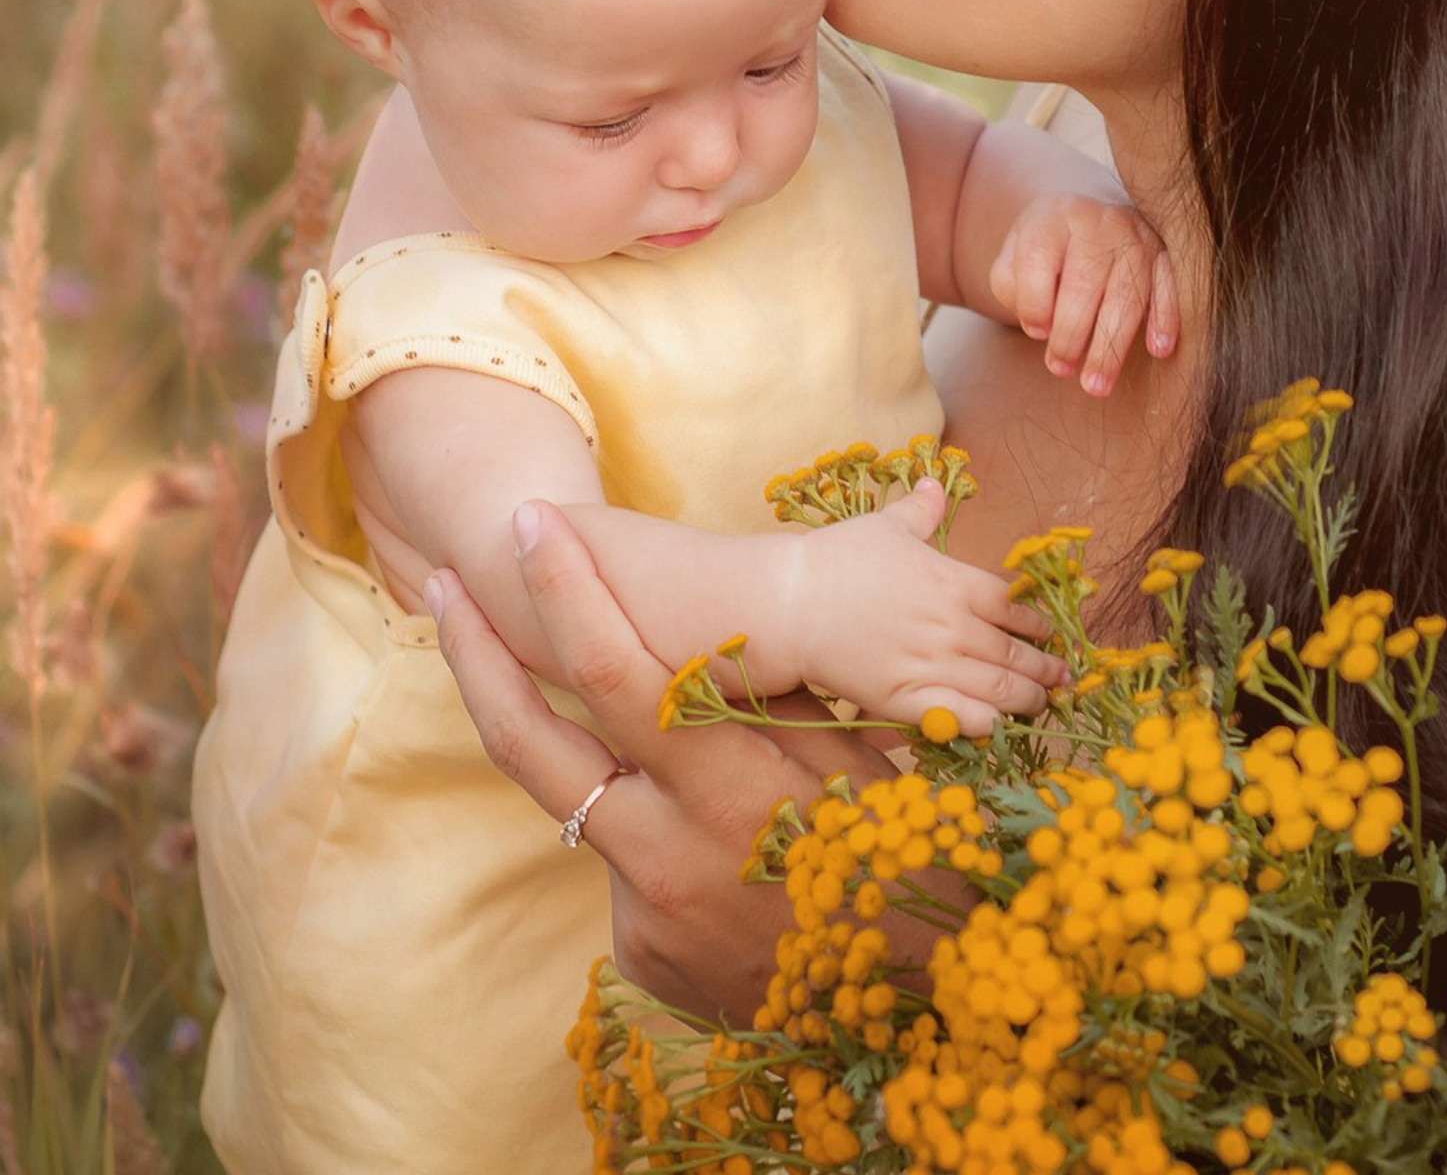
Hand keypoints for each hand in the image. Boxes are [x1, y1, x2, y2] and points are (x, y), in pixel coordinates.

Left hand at [429, 501, 908, 1023]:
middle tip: (441, 582)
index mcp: (729, 788)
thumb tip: (712, 623)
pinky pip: (625, 861)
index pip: (617, 671)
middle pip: (532, 741)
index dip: (565, 591)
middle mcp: (668, 853)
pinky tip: (698, 818)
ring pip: (562, 795)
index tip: (531, 523)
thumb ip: (778, 695)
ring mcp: (645, 912)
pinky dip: (648, 819)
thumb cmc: (907, 853)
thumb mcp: (859, 756)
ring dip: (529, 721)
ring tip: (500, 653)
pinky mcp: (644, 953)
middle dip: (476, 651)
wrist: (923, 1004)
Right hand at [785, 478, 1069, 734]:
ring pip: (997, 688)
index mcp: (952, 582)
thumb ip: (918, 511)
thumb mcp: (883, 526)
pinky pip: (958, 717)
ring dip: (1029, 698)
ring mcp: (929, 664)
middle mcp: (950, 625)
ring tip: (1043, 703)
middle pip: (1015, 653)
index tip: (1052, 636)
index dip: (1040, 625)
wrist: (789, 602)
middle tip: (1065, 679)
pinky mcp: (903, 699)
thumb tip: (933, 485)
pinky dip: (986, 724)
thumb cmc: (836, 559)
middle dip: (1046, 669)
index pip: (1014, 607)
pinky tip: (1000, 726)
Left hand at [988, 193, 1179, 395]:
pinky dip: (1166, 317)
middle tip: (1061, 370)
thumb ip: (1011, 288)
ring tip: (1096, 385)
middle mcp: (1097, 223)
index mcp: (1053, 219)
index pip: (1038, 259)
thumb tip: (1042, 328)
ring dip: (1111, 345)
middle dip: (1070, 335)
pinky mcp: (1164, 252)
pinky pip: (1170, 284)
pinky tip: (1158, 349)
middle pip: (1084, 284)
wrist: (1087, 224)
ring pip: (1127, 294)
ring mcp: (1135, 236)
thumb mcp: (1014, 260)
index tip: (1036, 333)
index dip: (1034, 303)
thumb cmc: (1047, 255)